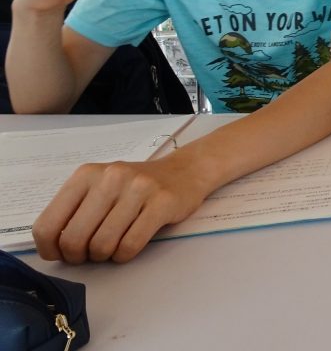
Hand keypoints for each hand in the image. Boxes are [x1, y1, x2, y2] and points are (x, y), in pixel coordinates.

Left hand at [33, 152, 208, 262]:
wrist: (184, 171)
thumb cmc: (135, 186)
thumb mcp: (98, 188)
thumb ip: (75, 211)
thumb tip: (54, 248)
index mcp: (86, 174)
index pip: (48, 223)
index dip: (49, 249)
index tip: (60, 254)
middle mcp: (111, 177)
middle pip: (74, 238)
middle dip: (78, 256)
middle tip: (89, 253)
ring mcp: (138, 188)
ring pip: (102, 244)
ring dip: (104, 256)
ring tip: (111, 248)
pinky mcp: (162, 202)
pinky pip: (130, 245)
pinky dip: (124, 256)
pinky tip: (127, 248)